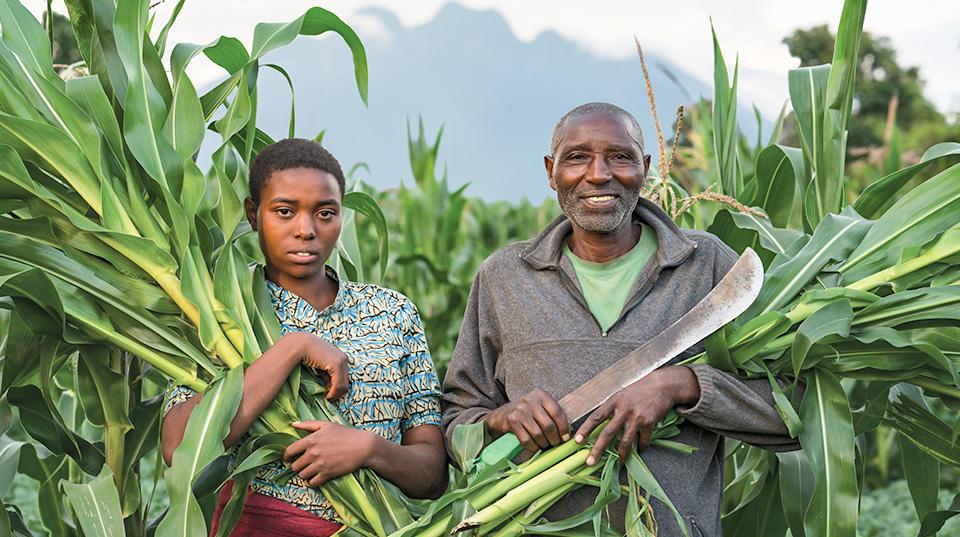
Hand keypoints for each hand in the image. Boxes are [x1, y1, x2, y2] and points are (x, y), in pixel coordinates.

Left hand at [283, 421, 375, 486]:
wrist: (363, 446)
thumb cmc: (345, 434)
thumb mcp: (327, 425)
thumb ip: (308, 424)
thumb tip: (293, 424)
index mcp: (311, 440)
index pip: (289, 451)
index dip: (286, 456)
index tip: (289, 458)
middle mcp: (313, 453)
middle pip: (294, 466)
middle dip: (297, 466)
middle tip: (303, 465)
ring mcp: (320, 464)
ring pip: (302, 475)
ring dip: (305, 474)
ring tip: (310, 471)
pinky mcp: (327, 474)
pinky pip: (312, 483)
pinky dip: (313, 481)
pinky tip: (317, 477)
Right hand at [287, 332, 349, 400]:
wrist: (300, 344)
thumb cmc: (307, 353)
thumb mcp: (320, 364)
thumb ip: (326, 373)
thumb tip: (328, 386)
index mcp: (341, 357)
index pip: (344, 377)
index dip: (337, 387)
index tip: (328, 391)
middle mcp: (344, 358)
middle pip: (346, 382)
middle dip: (337, 392)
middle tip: (328, 397)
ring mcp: (341, 361)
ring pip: (343, 386)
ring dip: (335, 394)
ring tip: (326, 397)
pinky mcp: (336, 365)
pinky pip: (338, 385)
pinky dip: (333, 393)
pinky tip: (326, 396)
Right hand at [485, 388, 570, 452]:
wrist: (502, 414)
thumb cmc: (528, 412)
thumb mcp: (541, 408)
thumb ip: (554, 416)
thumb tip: (567, 435)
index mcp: (540, 395)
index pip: (557, 412)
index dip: (563, 427)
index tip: (565, 437)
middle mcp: (530, 400)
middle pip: (548, 425)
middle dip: (554, 438)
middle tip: (555, 444)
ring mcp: (520, 410)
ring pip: (537, 434)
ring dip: (544, 443)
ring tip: (545, 445)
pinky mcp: (511, 421)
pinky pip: (526, 439)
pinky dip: (533, 447)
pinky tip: (535, 447)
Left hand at [574, 366, 699, 464]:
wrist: (663, 385)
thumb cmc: (639, 389)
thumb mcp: (621, 394)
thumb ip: (612, 408)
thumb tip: (599, 425)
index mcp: (614, 401)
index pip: (596, 417)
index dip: (585, 429)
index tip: (576, 441)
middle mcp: (623, 410)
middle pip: (608, 433)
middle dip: (598, 449)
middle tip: (590, 462)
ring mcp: (636, 417)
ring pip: (625, 441)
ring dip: (619, 456)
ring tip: (616, 465)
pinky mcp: (649, 423)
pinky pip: (643, 440)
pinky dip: (641, 447)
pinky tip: (639, 449)